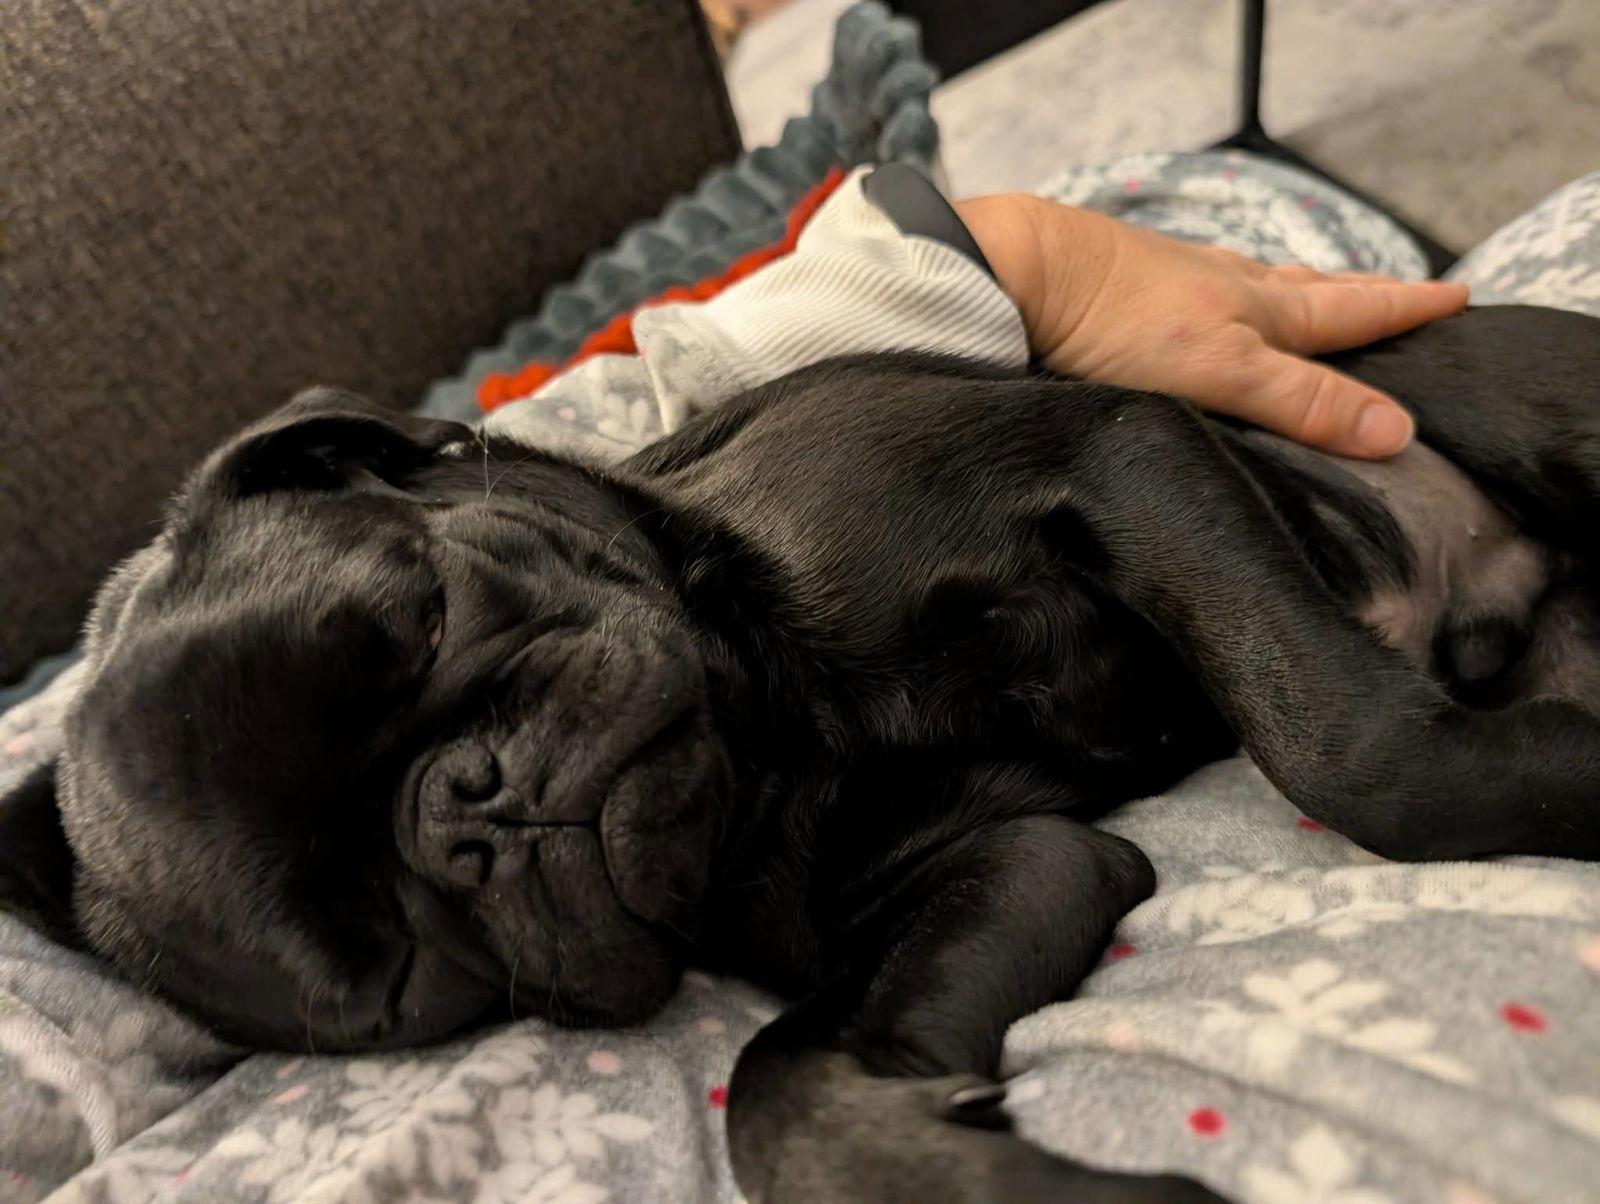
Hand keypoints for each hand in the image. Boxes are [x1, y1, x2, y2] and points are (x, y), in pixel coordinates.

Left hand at [957, 193, 1469, 457]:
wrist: (1020, 274)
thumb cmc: (1119, 322)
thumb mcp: (1223, 370)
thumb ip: (1303, 402)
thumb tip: (1398, 430)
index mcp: (1259, 310)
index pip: (1351, 312)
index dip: (1404, 309)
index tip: (1457, 296)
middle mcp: (1226, 287)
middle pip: (1312, 291)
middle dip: (1364, 295)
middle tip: (1408, 290)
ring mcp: (1177, 283)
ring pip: (1258, 287)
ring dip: (1301, 294)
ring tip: (1323, 293)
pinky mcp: (1129, 292)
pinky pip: (1205, 293)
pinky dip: (1234, 296)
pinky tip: (1216, 298)